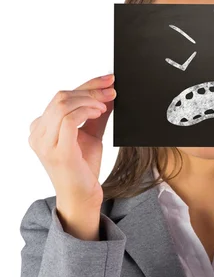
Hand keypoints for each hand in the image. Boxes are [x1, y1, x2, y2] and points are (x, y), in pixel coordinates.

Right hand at [28, 74, 115, 239]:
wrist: (83, 196)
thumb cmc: (84, 167)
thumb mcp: (91, 134)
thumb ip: (95, 114)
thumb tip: (108, 92)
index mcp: (41, 127)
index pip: (62, 97)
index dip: (87, 85)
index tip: (109, 80)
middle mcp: (37, 133)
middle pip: (61, 96)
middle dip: (90, 89)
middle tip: (112, 90)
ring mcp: (44, 142)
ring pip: (62, 103)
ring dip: (89, 99)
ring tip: (106, 105)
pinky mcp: (57, 150)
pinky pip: (69, 119)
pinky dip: (86, 110)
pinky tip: (100, 113)